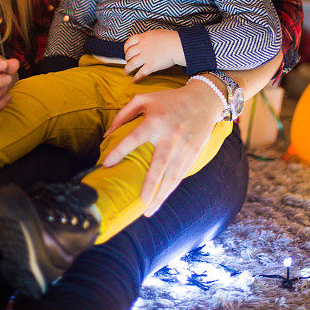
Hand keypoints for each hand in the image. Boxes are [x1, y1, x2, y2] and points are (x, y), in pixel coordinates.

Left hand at [102, 78, 223, 214]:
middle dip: (151, 185)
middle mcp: (170, 136)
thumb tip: (106, 135)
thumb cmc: (169, 100)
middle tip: (141, 202)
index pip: (133, 138)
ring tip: (149, 210)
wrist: (203, 99)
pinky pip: (181, 174)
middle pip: (159, 164)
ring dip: (162, 194)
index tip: (106, 165)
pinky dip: (171, 188)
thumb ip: (123, 114)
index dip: (119, 151)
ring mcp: (184, 146)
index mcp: (155, 121)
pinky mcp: (193, 153)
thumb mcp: (145, 99)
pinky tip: (162, 198)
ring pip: (172, 175)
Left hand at [123, 29, 184, 81]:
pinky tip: (134, 80)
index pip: (129, 42)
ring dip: (127, 69)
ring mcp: (146, 57)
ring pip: (131, 64)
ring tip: (127, 72)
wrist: (177, 45)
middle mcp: (142, 47)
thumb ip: (148, 37)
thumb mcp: (156, 33)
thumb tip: (146, 39)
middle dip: (127, 59)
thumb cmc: (170, 38)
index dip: (126, 48)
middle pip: (129, 54)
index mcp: (143, 38)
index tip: (127, 51)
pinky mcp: (151, 66)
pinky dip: (136, 77)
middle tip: (128, 62)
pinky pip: (140, 73)